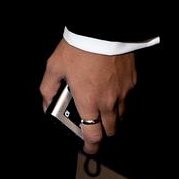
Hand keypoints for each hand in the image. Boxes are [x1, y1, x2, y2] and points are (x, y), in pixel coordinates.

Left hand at [40, 39, 136, 154]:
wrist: (102, 30)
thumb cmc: (77, 48)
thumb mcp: (55, 66)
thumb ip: (48, 88)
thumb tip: (46, 105)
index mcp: (88, 101)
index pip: (93, 135)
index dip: (91, 146)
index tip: (88, 147)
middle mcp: (108, 102)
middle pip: (110, 130)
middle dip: (102, 131)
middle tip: (93, 123)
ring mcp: (123, 94)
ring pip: (121, 116)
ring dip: (111, 117)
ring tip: (100, 105)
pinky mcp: (132, 83)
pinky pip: (127, 100)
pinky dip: (120, 101)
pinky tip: (110, 89)